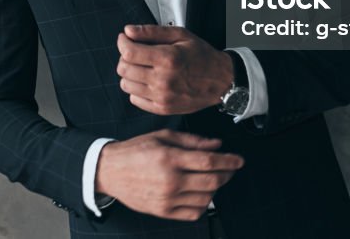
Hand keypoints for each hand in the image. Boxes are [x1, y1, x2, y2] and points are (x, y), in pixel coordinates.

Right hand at [95, 129, 243, 220]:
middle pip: (212, 181)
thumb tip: (217, 145)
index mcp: (170, 158)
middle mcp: (170, 180)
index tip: (239, 160)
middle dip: (227, 174)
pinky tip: (202, 193)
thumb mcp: (163, 136)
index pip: (209, 161)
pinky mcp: (163, 211)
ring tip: (214, 178)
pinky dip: (204, 204)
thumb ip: (192, 141)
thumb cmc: (135, 151)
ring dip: (216, 188)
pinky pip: (193, 212)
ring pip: (206, 198)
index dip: (229, 161)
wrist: (110, 171)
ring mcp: (167, 199)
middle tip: (230, 168)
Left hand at [116, 24, 232, 115]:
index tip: (125, 38)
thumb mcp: (180, 35)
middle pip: (124, 69)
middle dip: (125, 57)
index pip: (129, 52)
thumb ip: (152, 31)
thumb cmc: (201, 56)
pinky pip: (134, 99)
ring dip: (129, 73)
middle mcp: (163, 80)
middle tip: (134, 52)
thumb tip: (128, 31)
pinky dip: (136, 89)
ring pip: (126, 85)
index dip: (123, 42)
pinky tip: (147, 80)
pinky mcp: (162, 108)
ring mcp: (162, 97)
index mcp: (168, 59)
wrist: (221, 81)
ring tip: (142, 66)